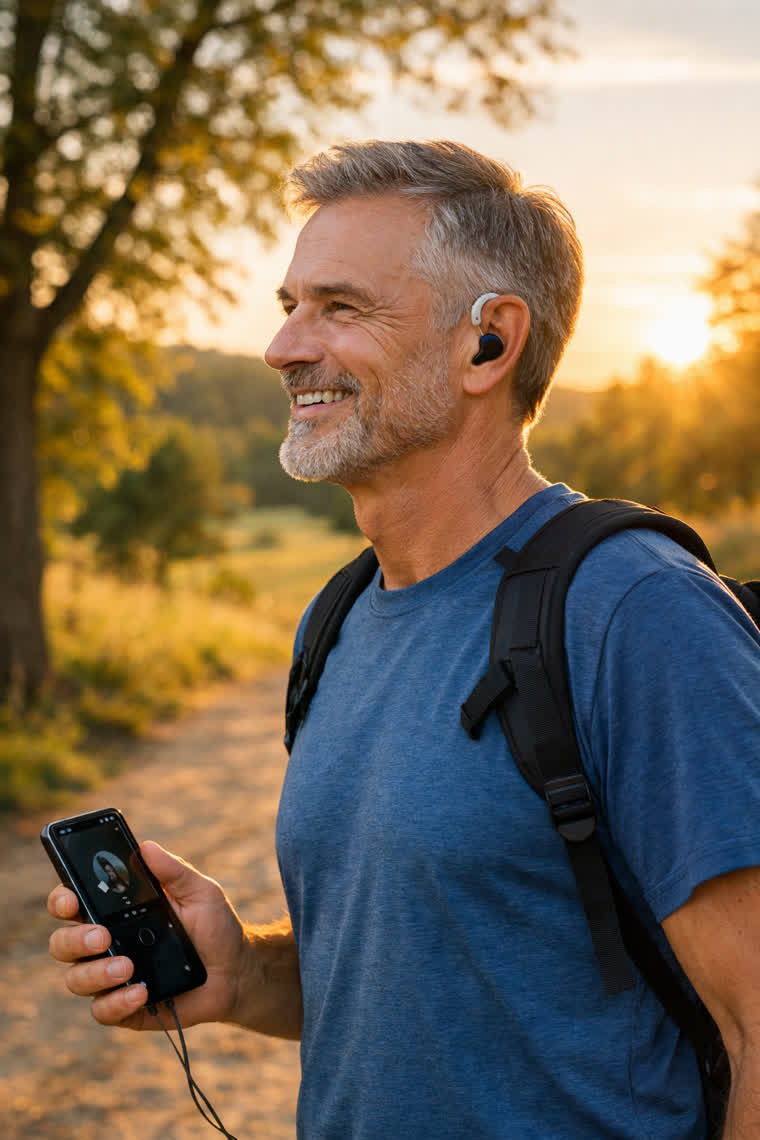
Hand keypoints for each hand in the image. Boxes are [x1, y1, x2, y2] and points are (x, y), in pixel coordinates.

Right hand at [47, 841, 247, 1030]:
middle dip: (74, 939)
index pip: (72, 903)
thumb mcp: (200, 892)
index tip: (71, 900)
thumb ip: (174, 871)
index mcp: (115, 912)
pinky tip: (141, 991)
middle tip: (103, 936)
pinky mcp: (124, 1008)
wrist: (236, 971)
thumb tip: (146, 847)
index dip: (62, 900)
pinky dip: (117, 1002)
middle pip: (62, 943)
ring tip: (128, 966)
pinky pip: (102, 1011)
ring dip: (95, 973)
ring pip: (75, 979)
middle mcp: (105, 945)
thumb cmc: (214, 926)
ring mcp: (111, 978)